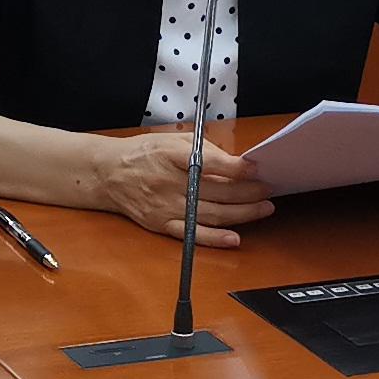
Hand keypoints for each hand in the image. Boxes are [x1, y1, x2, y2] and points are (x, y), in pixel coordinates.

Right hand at [103, 134, 272, 247]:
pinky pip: (193, 234)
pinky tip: (235, 238)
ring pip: (211, 214)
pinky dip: (215, 238)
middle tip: (269, 190)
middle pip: (217, 192)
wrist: (109, 174)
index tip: (256, 168)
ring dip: (242, 214)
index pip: (210, 163)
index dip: (236, 168)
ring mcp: (166, 207)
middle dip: (249, 192)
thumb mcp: (173, 140)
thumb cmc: (144, 154)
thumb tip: (236, 163)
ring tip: (264, 209)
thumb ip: (204, 149)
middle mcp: (169, 183)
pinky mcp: (162, 224)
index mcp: (172, 156)